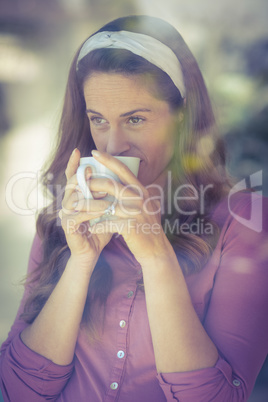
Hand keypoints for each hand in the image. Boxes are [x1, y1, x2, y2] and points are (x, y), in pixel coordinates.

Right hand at [59, 149, 112, 265]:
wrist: (93, 251)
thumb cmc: (101, 227)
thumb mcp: (108, 208)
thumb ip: (112, 194)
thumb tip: (127, 177)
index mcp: (77, 196)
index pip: (72, 176)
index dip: (73, 163)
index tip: (78, 150)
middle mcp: (68, 202)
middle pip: (71, 184)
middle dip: (83, 178)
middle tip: (94, 172)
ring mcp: (65, 214)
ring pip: (74, 199)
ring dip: (91, 197)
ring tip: (106, 196)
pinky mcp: (67, 226)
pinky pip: (77, 216)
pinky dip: (90, 212)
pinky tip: (102, 210)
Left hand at [87, 151, 171, 262]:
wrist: (156, 250)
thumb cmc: (146, 228)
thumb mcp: (146, 206)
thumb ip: (134, 194)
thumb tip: (120, 182)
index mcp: (142, 191)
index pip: (124, 170)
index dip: (108, 160)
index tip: (94, 153)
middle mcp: (140, 198)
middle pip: (111, 185)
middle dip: (92, 183)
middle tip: (78, 184)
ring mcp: (136, 212)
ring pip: (106, 205)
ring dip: (89, 206)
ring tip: (76, 207)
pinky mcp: (131, 227)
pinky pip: (109, 224)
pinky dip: (98, 227)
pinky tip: (91, 229)